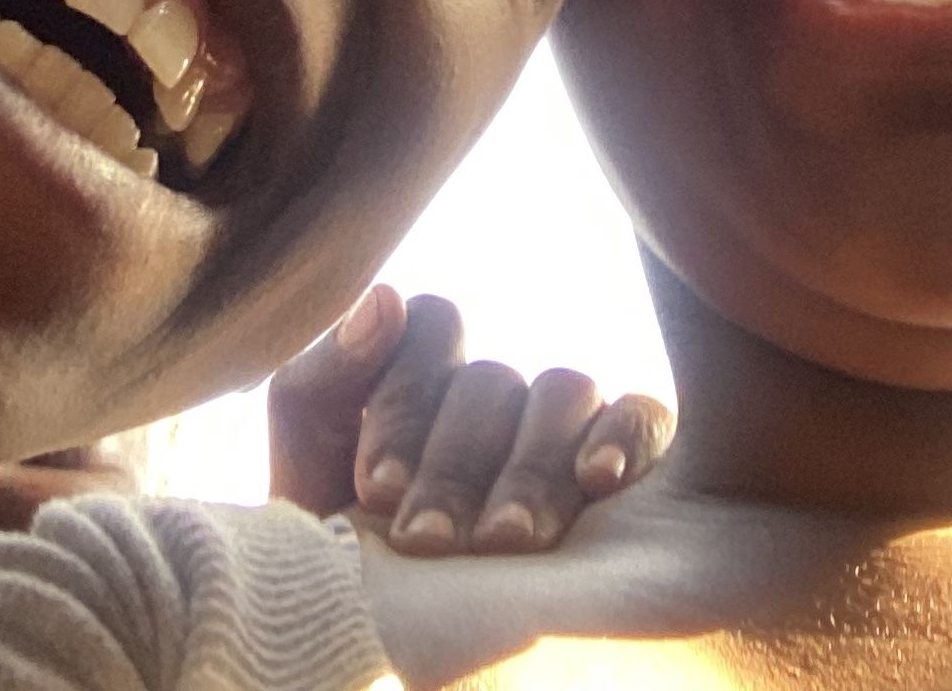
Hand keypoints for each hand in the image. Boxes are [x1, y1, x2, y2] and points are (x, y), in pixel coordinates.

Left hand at [268, 287, 670, 555]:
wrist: (403, 671)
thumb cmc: (353, 584)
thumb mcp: (309, 490)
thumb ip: (316, 389)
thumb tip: (382, 298)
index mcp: (425, 392)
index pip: (431, 326)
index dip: (404, 399)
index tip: (378, 489)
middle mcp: (498, 405)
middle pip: (490, 378)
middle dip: (453, 465)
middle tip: (428, 542)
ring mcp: (567, 434)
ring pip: (562, 391)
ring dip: (528, 469)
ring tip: (503, 543)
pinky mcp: (636, 472)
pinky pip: (642, 415)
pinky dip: (622, 434)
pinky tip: (599, 480)